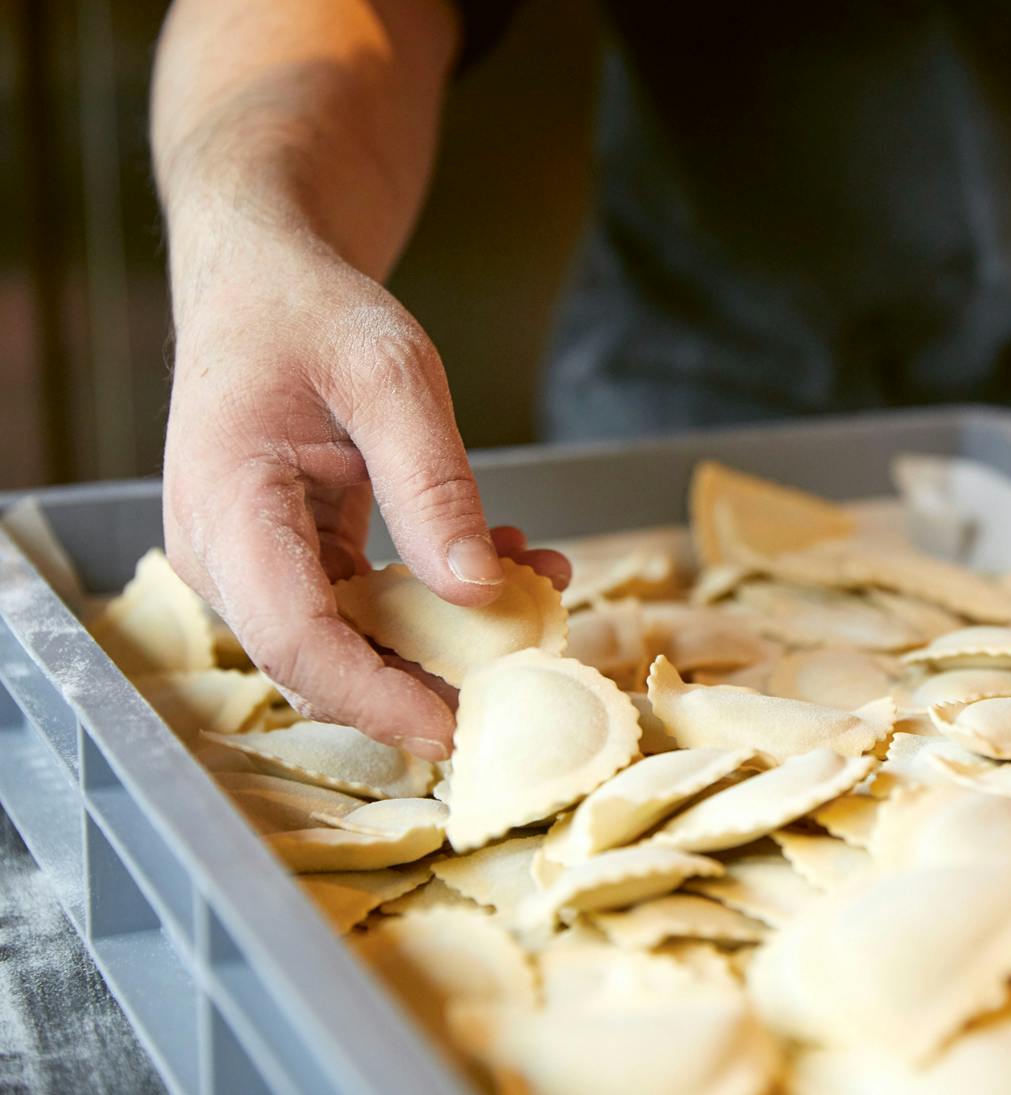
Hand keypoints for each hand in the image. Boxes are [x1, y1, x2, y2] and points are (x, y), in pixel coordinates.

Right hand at [163, 220, 567, 758]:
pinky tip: (506, 559)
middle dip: (428, 675)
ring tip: (541, 582)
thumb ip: (433, 484)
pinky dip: (435, 596)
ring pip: (350, 641)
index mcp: (226, 505)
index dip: (374, 696)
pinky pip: (364, 607)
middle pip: (319, 660)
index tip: (451, 727)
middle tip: (529, 662)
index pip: (293, 638)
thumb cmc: (310, 314)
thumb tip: (479, 590)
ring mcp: (252, 565)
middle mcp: (223, 554)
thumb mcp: (391, 374)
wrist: (264, 287)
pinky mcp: (289, 562)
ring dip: (448, 631)